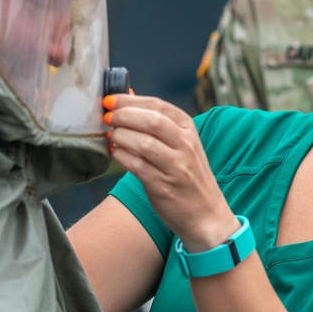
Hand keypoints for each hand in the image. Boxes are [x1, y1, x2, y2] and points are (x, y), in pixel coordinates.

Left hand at [103, 94, 238, 249]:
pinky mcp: (164, 186)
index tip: (109, 99)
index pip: (158, 105)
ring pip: (143, 143)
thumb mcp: (180, 144)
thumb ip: (156, 122)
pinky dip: (121, 156)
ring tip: (110, 136)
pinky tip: (114, 153)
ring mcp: (176, 166)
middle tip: (107, 117)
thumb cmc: (188, 175)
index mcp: (189, 129)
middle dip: (123, 115)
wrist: (206, 214)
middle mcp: (185, 145)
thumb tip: (127, 97)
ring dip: (120, 136)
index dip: (129, 100)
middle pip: (151, 120)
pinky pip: (137, 166)